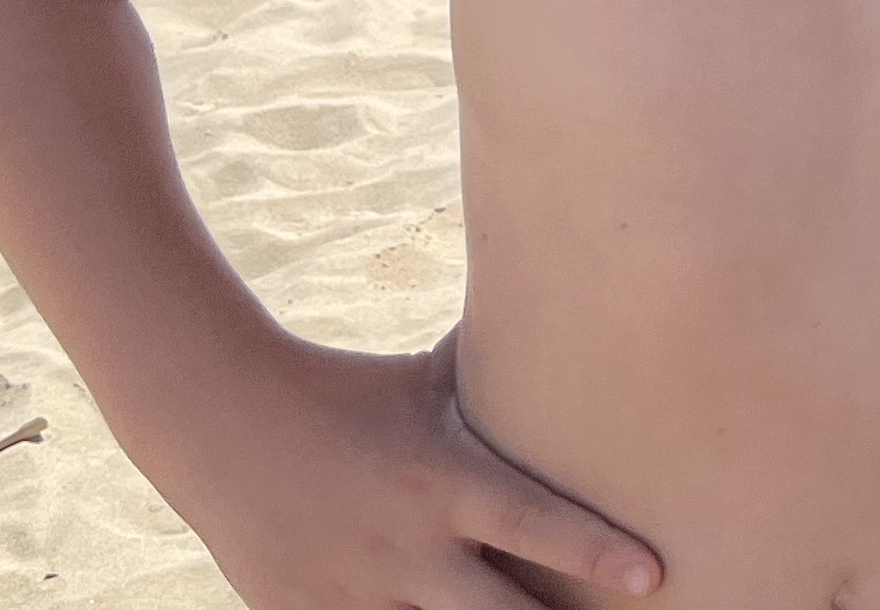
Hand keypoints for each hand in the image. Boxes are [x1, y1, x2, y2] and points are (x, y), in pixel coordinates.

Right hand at [152, 334, 660, 609]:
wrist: (224, 417)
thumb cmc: (348, 389)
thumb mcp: (426, 380)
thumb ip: (496, 367)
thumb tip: (573, 299)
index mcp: (443, 482)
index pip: (535, 521)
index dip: (596, 551)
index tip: (655, 575)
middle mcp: (407, 546)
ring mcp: (355, 593)